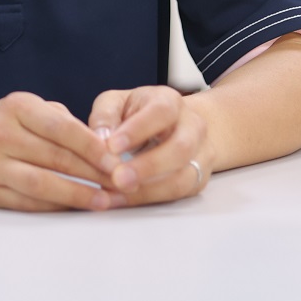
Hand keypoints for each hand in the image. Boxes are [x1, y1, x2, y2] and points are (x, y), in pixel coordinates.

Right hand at [0, 92, 124, 211]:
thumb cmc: (4, 126)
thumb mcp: (29, 110)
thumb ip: (63, 123)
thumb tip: (105, 149)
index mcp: (15, 107)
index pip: (62, 129)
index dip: (94, 148)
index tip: (119, 162)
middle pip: (56, 158)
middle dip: (95, 174)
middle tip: (122, 185)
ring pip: (43, 184)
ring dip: (79, 195)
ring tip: (106, 202)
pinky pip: (29, 203)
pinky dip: (57, 207)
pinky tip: (78, 207)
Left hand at [88, 85, 211, 204]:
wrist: (172, 125)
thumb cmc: (137, 112)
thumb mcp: (116, 102)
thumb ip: (105, 116)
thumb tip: (100, 138)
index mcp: (170, 101)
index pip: (161, 112)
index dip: (137, 130)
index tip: (112, 146)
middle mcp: (192, 127)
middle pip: (180, 148)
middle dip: (148, 166)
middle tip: (118, 178)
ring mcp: (200, 154)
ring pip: (184, 177)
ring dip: (150, 189)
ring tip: (119, 193)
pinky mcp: (198, 179)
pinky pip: (179, 193)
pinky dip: (151, 199)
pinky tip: (125, 199)